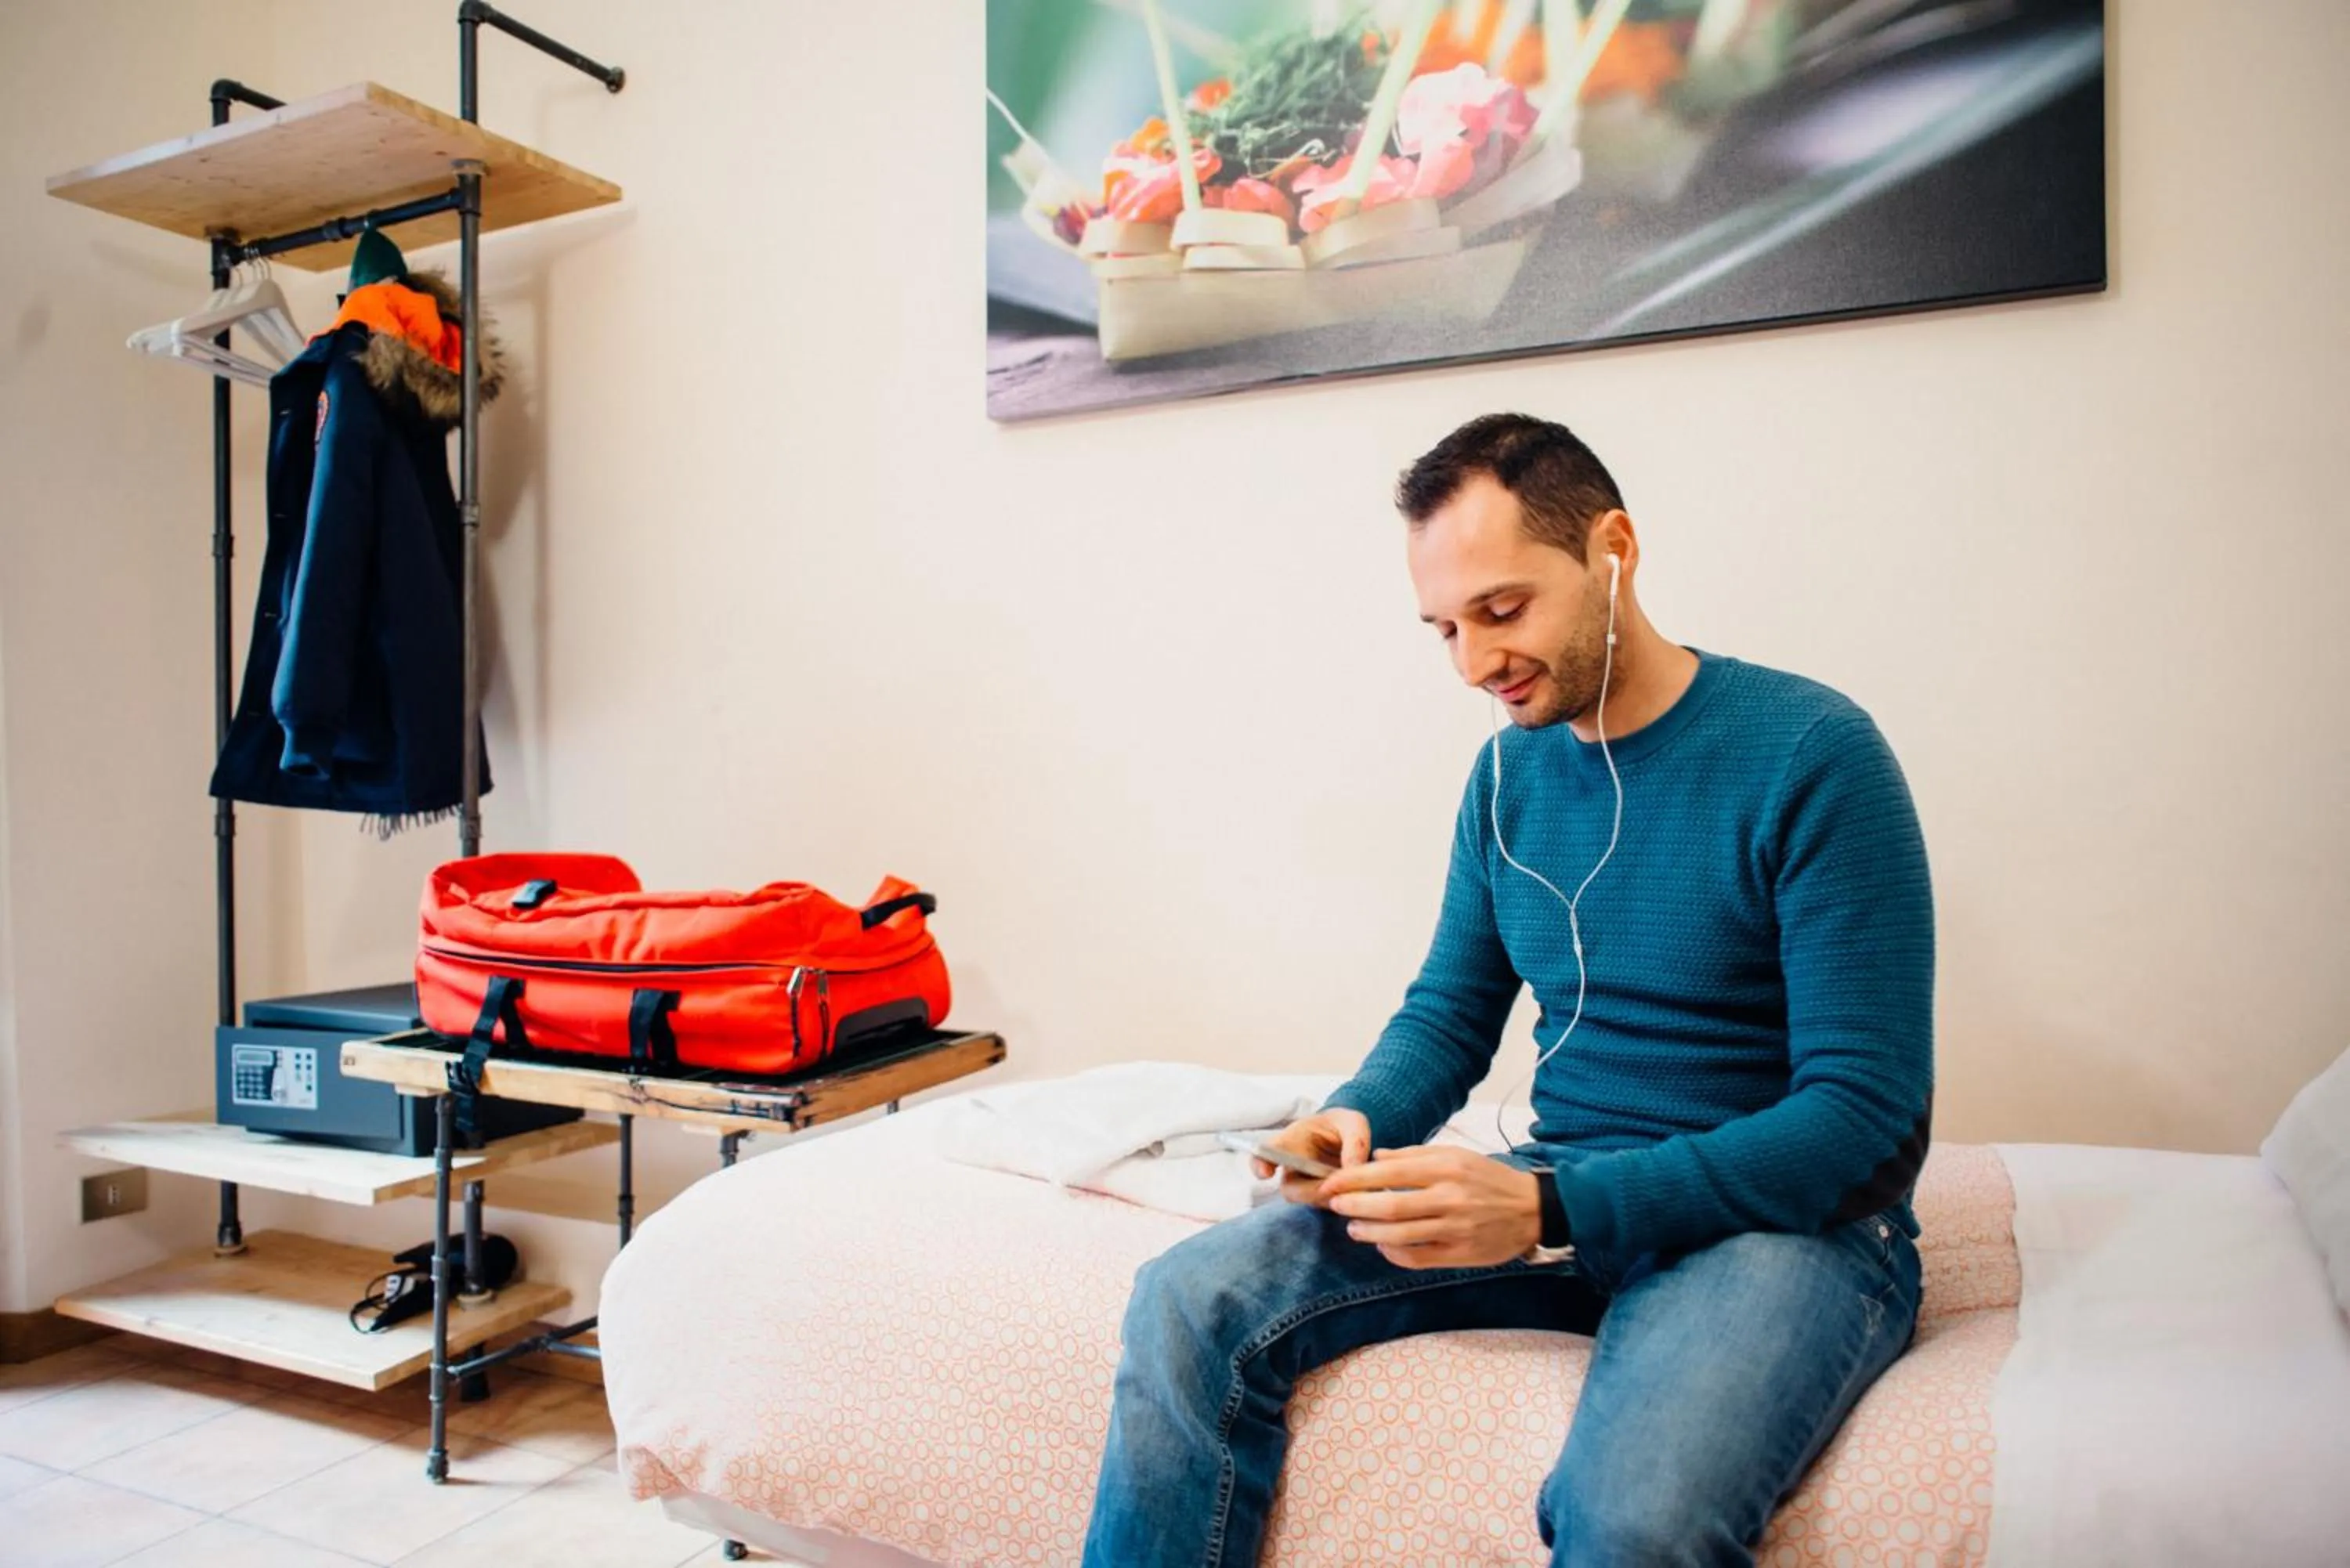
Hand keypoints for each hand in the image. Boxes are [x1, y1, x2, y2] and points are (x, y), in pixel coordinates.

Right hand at [1251, 1109, 1370, 1208]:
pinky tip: (1358, 1192)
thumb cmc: (1344, 1126)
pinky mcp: (1321, 1200)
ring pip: (1310, 1201)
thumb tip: (1353, 1169)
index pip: (1267, 1152)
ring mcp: (1306, 1186)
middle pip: (1290, 1188)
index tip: (1265, 1173)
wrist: (1350, 1138)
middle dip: (1311, 1191)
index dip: (1260, 1164)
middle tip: (1331, 1187)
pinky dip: (1343, 1202)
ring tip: (1353, 1185)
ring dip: (1331, 1197)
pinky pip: (1327, 1207)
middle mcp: (1293, 1167)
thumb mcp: (1354, 1123)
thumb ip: (1355, 1142)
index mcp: (1293, 1140)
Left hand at [1320, 1145, 1542, 1268]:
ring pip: (1401, 1235)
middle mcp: (1449, 1197)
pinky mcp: (1462, 1254)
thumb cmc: (1488, 1177)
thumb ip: (1413, 1156)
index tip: (1332, 1184)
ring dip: (1370, 1233)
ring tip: (1354, 1229)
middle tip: (1336, 1206)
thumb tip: (1375, 1157)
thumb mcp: (1455, 1154)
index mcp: (1445, 1168)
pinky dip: (1395, 1254)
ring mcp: (1456, 1228)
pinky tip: (1383, 1246)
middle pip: (1390, 1206)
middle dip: (1355, 1207)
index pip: (1388, 1173)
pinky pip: (1419, 1258)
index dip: (1354, 1180)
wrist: (1533, 1207)